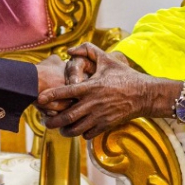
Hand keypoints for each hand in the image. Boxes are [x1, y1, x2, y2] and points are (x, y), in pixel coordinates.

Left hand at [38, 44, 172, 138]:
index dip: (50, 96)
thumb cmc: (125, 76)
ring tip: (60, 128)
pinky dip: (80, 133)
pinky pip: (88, 134)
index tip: (39, 99)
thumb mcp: (107, 60)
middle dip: (53, 121)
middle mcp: (93, 103)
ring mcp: (100, 116)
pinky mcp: (106, 125)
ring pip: (75, 129)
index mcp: (91, 87)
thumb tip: (69, 50)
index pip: (66, 92)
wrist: (144, 94)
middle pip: (67, 117)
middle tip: (45, 121)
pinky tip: (78, 128)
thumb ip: (88, 51)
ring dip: (65, 130)